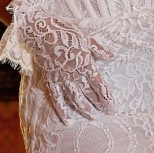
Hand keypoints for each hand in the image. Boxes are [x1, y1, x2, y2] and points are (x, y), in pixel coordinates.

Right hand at [0, 0, 116, 124]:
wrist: (41, 32)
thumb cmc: (65, 32)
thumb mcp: (86, 37)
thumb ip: (98, 49)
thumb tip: (112, 55)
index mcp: (86, 63)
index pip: (99, 85)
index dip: (106, 97)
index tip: (112, 107)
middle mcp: (74, 74)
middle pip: (89, 94)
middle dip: (99, 105)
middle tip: (106, 114)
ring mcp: (61, 79)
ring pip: (75, 99)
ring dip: (84, 109)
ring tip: (92, 117)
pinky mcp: (50, 81)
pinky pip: (57, 99)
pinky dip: (62, 110)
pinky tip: (67, 120)